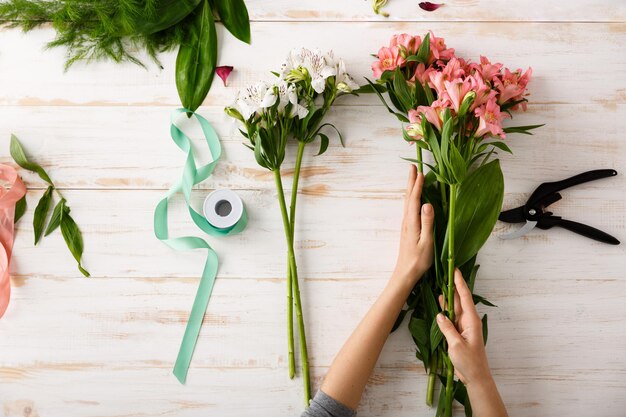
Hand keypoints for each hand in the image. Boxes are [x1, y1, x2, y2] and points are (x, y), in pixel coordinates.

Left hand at [391, 165, 433, 290]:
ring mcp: (406, 224)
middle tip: (413, 166)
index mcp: (412, 222)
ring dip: (410, 188)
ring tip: (413, 177)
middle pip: (408, 197)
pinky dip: (411, 197)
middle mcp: (407, 221)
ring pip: (408, 201)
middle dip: (411, 181)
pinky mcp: (407, 228)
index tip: (421, 172)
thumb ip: (428, 223)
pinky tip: (414, 198)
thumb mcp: (426, 242)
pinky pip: (409, 207)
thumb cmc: (418, 260)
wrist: (405, 272)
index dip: (418, 185)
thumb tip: (427, 204)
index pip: (414, 199)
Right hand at [436, 269, 490, 386]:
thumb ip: (447, 328)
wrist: (475, 377)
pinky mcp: (459, 332)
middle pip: (459, 299)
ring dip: (448, 298)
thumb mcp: (456, 344)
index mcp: (471, 320)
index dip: (459, 283)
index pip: (464, 297)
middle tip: (445, 273)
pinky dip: (446, 310)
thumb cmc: (469, 362)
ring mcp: (464, 326)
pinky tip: (441, 303)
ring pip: (455, 308)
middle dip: (453, 286)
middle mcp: (468, 320)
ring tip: (440, 285)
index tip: (455, 270)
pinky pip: (452, 317)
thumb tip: (440, 314)